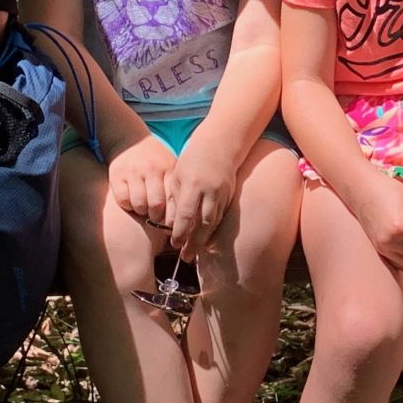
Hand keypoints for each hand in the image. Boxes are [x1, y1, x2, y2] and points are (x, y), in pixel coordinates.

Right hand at [106, 131, 178, 228]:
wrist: (130, 141)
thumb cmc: (155, 161)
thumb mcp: (169, 167)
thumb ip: (175, 188)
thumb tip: (182, 219)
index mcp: (168, 168)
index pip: (173, 198)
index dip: (173, 216)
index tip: (172, 224)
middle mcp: (151, 169)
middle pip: (156, 204)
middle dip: (157, 217)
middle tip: (156, 217)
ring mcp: (133, 171)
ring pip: (139, 204)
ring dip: (141, 212)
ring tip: (144, 209)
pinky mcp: (117, 175)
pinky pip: (123, 199)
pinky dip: (128, 205)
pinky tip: (131, 201)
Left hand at [163, 130, 239, 257]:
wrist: (220, 145)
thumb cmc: (193, 159)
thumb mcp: (178, 176)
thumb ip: (175, 200)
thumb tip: (172, 224)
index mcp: (193, 186)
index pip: (186, 215)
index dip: (181, 232)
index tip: (175, 244)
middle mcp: (210, 192)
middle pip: (203, 224)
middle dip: (194, 243)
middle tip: (186, 257)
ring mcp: (223, 195)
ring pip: (214, 223)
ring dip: (204, 240)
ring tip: (194, 252)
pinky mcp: (230, 197)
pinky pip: (220, 218)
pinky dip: (213, 230)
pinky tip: (206, 239)